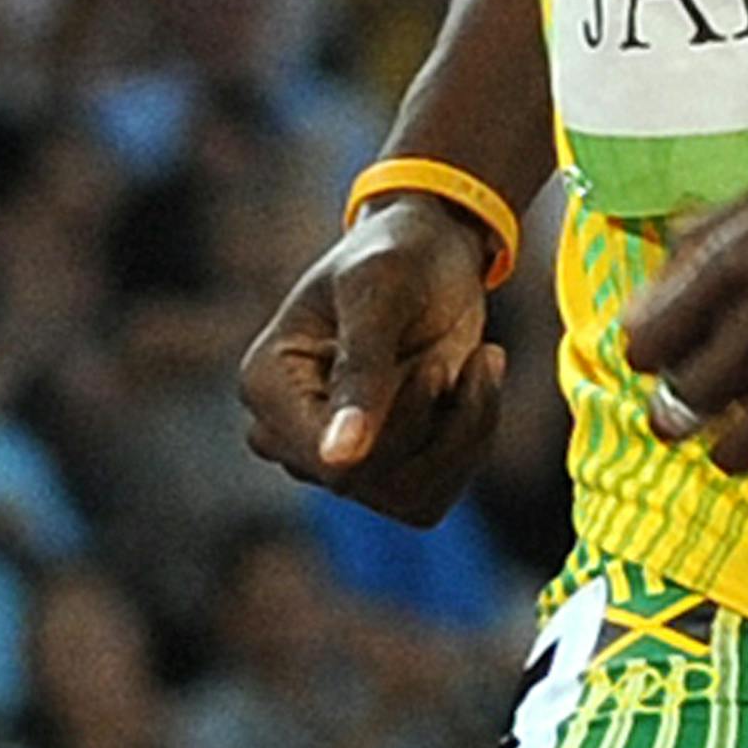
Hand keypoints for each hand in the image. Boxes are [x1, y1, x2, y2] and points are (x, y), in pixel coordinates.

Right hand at [239, 195, 503, 525]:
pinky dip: (471, 441)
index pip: (324, 457)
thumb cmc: (398, 254)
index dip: (389, 428)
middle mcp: (289, 434)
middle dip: (432, 416)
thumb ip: (362, 368)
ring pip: (409, 495)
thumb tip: (337, 458)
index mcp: (266, 383)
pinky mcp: (381, 470)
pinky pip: (433, 496)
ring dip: (464, 430)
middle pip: (367, 479)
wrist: (433, 252)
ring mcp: (334, 459)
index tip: (437, 370)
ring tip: (482, 361)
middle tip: (463, 350)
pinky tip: (478, 383)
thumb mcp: (381, 290)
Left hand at [620, 119, 747, 478]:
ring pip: (734, 452)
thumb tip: (668, 264)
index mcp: (738, 261)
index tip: (668, 352)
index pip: (645, 345)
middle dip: (684, 404)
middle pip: (680, 407)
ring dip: (736, 439)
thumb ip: (719, 229)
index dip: (651, 353)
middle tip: (708, 393)